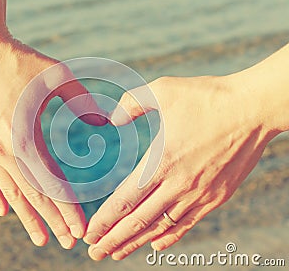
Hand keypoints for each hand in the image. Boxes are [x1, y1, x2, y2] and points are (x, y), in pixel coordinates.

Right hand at [0, 32, 106, 248]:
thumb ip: (83, 101)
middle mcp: (1, 149)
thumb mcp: (58, 76)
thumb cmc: (19, 59)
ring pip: (9, 191)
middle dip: (52, 221)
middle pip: (31, 195)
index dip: (67, 209)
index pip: (50, 184)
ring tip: (40, 238)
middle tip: (68, 243)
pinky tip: (3, 211)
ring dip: (26, 216)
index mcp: (23, 137)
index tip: (81, 230)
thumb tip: (104, 121)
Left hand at [84, 74, 277, 259]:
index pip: (125, 201)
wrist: (254, 109)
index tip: (89, 234)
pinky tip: (155, 245)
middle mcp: (178, 184)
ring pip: (160, 227)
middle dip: (113, 239)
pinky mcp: (216, 197)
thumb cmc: (207, 97)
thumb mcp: (163, 90)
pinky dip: (169, 237)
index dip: (105, 221)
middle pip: (138, 221)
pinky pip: (187, 223)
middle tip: (94, 252)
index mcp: (162, 161)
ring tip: (116, 253)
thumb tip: (112, 119)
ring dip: (136, 243)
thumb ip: (132, 103)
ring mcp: (199, 194)